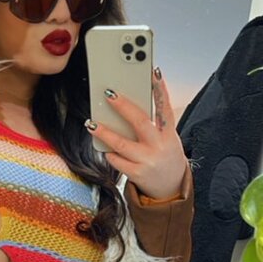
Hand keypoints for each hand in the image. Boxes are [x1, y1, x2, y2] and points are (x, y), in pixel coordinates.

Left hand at [85, 70, 187, 199]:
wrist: (171, 189)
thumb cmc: (165, 157)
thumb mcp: (167, 139)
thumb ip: (153, 126)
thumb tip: (127, 109)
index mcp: (169, 134)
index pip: (165, 108)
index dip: (161, 89)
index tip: (153, 72)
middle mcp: (159, 146)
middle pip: (139, 122)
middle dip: (123, 106)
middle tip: (108, 93)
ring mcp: (148, 161)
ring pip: (122, 144)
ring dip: (104, 132)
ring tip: (91, 123)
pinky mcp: (137, 174)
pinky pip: (118, 161)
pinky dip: (110, 153)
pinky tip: (105, 148)